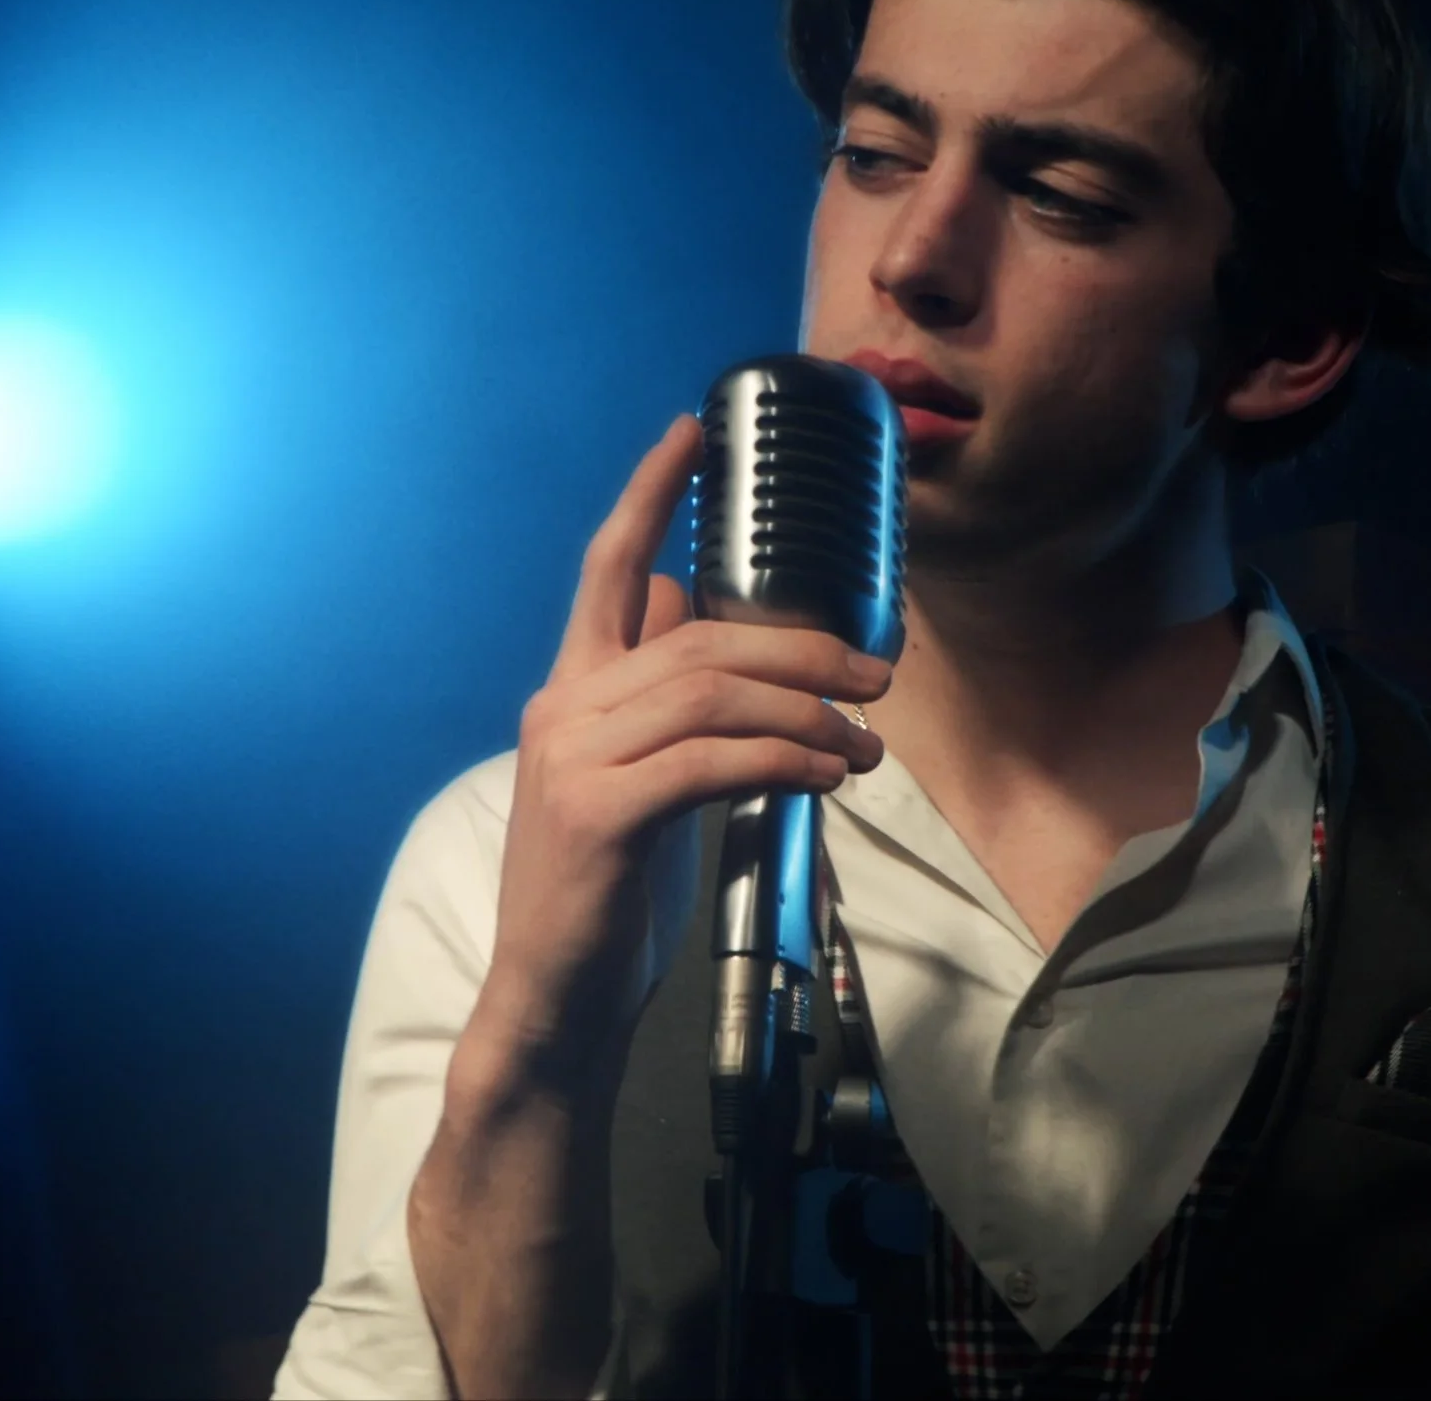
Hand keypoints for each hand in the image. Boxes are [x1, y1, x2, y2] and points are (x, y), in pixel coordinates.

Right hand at [466, 414, 889, 1085]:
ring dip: (810, 714)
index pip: (609, 568)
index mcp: (571, 689)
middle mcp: (563, 706)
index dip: (650, 494)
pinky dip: (785, 761)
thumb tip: (711, 625)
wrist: (553, 997)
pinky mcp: (599, 813)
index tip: (693, 431)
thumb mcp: (637, 778)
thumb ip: (664, 702)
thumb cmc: (608, 891)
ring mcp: (573, 757)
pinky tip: (829, 778)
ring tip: (867, 745)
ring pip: (715, 695)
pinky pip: (714, 760)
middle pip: (700, 636)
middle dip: (802, 648)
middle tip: (877, 675)